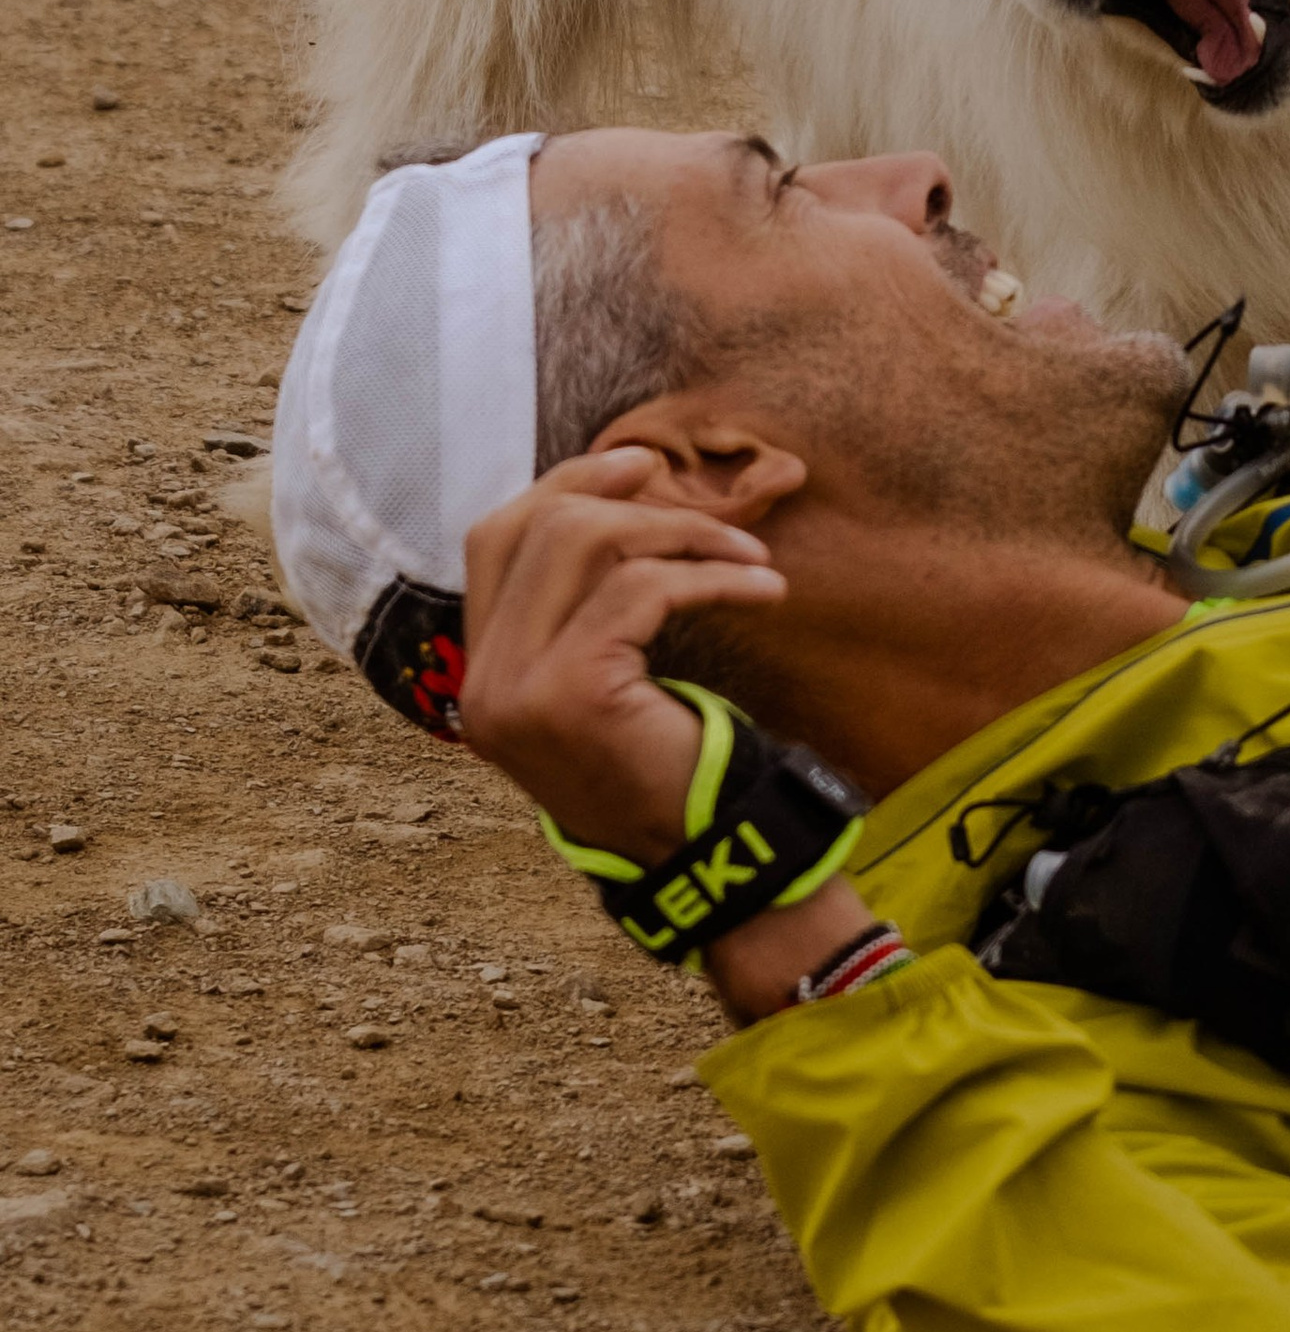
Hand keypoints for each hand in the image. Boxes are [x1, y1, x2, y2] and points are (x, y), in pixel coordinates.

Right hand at [461, 448, 883, 1023]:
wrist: (703, 861)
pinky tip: (765, 589)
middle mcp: (482, 682)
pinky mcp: (572, 693)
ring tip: (751, 556)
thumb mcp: (605, 682)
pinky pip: (643, 591)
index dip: (564, 487)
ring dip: (684, 535)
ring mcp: (517, 690)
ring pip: (587, 545)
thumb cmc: (668, 768)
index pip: (493, 539)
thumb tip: (614, 500)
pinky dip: (713, 576)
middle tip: (711, 511)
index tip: (640, 470)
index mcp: (481, 671)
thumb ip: (581, 609)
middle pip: (536, 527)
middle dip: (631, 503)